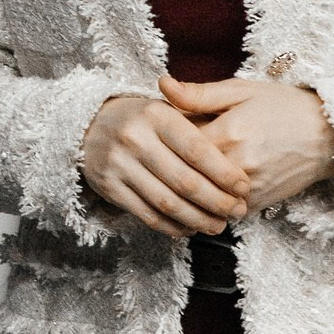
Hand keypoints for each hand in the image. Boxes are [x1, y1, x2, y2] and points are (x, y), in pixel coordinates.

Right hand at [80, 93, 250, 238]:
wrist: (89, 124)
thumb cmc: (141, 118)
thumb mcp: (166, 106)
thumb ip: (199, 120)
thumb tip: (235, 148)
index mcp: (156, 115)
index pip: (197, 149)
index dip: (224, 173)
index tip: (243, 187)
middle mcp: (135, 139)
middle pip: (185, 181)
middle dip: (217, 202)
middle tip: (237, 211)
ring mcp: (119, 165)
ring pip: (167, 203)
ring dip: (198, 219)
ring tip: (218, 225)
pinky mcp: (109, 188)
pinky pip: (147, 215)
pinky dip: (172, 226)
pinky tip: (190, 227)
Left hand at [158, 75, 333, 213]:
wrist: (328, 135)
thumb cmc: (283, 106)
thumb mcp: (241, 90)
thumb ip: (199, 93)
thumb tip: (162, 84)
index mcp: (228, 133)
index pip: (176, 144)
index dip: (164, 138)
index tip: (161, 131)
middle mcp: (236, 166)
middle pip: (185, 174)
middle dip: (172, 165)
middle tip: (165, 154)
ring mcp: (248, 190)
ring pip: (200, 198)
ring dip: (188, 188)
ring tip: (182, 172)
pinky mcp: (257, 205)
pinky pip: (220, 211)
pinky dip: (208, 202)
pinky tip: (204, 188)